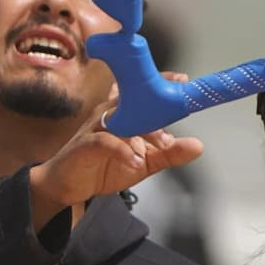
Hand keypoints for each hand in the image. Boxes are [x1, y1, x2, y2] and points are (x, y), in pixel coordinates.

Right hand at [29, 87, 203, 223]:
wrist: (68, 185)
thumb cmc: (103, 166)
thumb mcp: (144, 161)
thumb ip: (169, 153)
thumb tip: (197, 145)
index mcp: (122, 113)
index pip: (141, 91)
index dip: (160, 81)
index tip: (182, 80)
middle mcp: (109, 114)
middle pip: (134, 102)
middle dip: (157, 109)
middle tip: (175, 122)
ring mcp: (96, 127)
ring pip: (123, 120)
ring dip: (145, 132)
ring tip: (163, 145)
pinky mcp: (86, 145)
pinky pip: (106, 142)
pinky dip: (124, 151)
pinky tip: (136, 161)